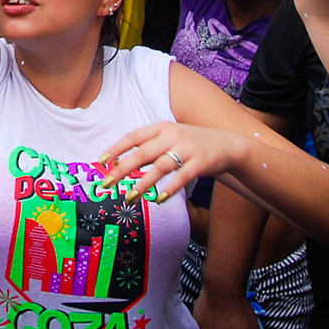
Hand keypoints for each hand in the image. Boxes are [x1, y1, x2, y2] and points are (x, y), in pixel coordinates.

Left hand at [99, 120, 248, 203]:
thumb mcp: (169, 139)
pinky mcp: (201, 162)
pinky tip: (160, 199)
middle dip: (123, 169)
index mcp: (161, 128)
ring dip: (143, 183)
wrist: (226, 144)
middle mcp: (172, 136)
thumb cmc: (190, 144)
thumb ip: (148, 148)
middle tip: (107, 183)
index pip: (134, 136)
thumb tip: (120, 163)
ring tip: (130, 197)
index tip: (101, 161)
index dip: (117, 148)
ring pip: (161, 166)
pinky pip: (183, 176)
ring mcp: (187, 148)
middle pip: (143, 153)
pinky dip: (170, 188)